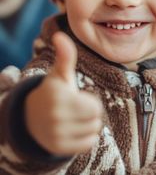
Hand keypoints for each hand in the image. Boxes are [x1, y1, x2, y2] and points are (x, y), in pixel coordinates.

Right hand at [25, 31, 102, 155]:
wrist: (33, 116)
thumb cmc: (53, 91)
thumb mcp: (60, 73)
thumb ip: (65, 55)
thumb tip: (59, 36)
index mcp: (58, 97)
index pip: (95, 107)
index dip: (91, 101)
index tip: (79, 98)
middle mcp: (55, 118)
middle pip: (96, 120)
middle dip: (91, 112)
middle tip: (78, 108)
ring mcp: (55, 135)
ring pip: (93, 132)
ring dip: (88, 125)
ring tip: (75, 118)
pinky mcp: (57, 148)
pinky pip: (87, 144)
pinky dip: (84, 137)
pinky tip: (73, 129)